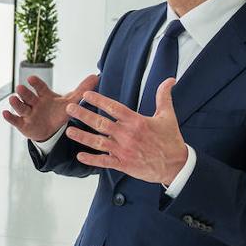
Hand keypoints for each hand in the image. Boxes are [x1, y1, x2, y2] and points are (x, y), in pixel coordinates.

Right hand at [2, 74, 99, 141]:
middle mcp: (34, 103)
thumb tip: (96, 75)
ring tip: (14, 99)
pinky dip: (9, 117)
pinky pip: (15, 120)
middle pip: (28, 96)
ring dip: (16, 103)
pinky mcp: (23, 124)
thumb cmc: (59, 112)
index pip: (39, 87)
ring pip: (20, 107)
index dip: (35, 83)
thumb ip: (82, 90)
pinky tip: (5, 113)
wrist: (51, 130)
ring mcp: (27, 113)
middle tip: (21, 88)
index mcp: (44, 95)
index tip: (31, 79)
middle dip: (24, 92)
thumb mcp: (70, 102)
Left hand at [63, 78, 188, 184]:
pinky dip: (92, 160)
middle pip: (101, 123)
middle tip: (69, 109)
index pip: (114, 108)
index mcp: (136, 122)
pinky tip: (80, 156)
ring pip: (98, 142)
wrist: (176, 165)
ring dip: (82, 137)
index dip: (99, 100)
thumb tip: (169, 80)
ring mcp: (124, 150)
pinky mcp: (123, 164)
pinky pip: (104, 162)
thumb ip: (164, 96)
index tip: (85, 95)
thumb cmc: (171, 140)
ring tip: (69, 131)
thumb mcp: (168, 116)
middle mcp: (127, 135)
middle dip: (83, 115)